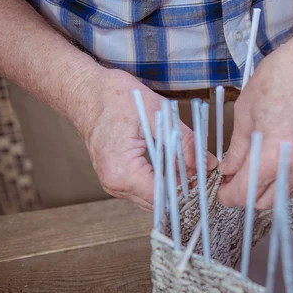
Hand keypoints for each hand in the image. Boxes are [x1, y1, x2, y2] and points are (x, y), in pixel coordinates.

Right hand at [69, 68, 217, 210]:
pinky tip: (178, 167)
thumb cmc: (113, 97)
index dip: (189, 190)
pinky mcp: (117, 178)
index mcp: (122, 172)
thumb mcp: (158, 115)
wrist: (84, 90)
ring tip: (195, 169)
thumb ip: (185, 142)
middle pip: (160, 202)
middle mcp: (115, 185)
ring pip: (154, 198)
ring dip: (175, 186)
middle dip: (185, 190)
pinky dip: (164, 181)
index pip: (164, 197)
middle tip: (206, 173)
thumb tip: (207, 163)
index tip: (208, 179)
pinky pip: (145, 188)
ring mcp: (114, 184)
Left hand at [217, 40, 292, 209]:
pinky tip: (272, 158)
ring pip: (280, 196)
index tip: (220, 189)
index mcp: (272, 154)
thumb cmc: (285, 77)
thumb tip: (228, 169)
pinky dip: (280, 179)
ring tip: (252, 164)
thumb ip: (237, 148)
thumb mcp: (246, 110)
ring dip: (263, 188)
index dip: (226, 195)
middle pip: (262, 203)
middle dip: (243, 193)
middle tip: (233, 175)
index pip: (243, 194)